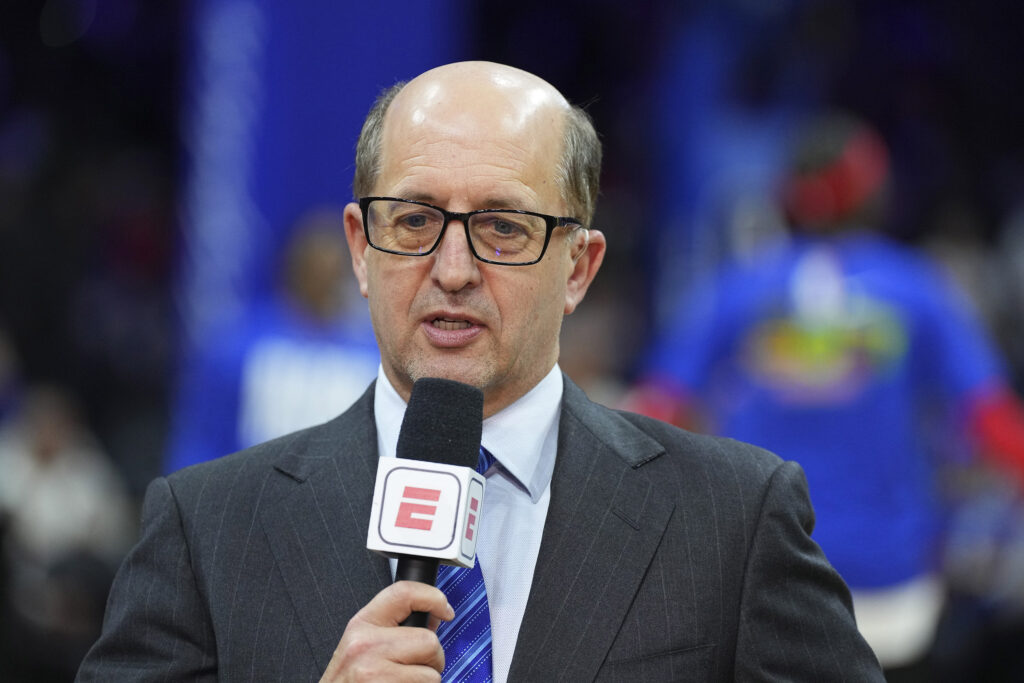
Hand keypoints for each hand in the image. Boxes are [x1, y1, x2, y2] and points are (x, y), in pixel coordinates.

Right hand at [319, 580, 453, 681]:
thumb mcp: (360, 647)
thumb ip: (394, 629)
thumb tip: (433, 618)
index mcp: (362, 625)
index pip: (403, 593)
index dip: (432, 596)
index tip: (445, 610)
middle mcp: (365, 645)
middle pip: (428, 640)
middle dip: (432, 659)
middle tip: (416, 670)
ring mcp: (374, 671)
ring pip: (431, 674)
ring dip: (426, 682)